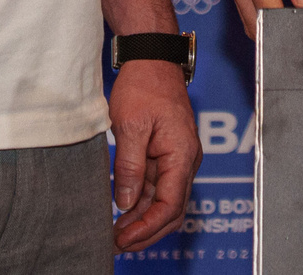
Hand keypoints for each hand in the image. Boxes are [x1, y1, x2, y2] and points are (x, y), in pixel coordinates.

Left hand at [108, 57, 200, 251]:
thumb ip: (130, 167)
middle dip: (147, 231)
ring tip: (116, 233)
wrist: (153, 59)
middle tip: (117, 244)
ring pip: (164, 201)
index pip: (171, 204)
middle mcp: (186, 159)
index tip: (124, 239)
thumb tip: (125, 202)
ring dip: (143, 220)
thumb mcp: (131, 126)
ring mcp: (177, 158)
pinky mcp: (167, 155)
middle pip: (172, 209)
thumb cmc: (145, 85)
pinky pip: (157, 186)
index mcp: (182, 153)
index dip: (147, 227)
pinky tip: (122, 212)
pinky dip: (142, 203)